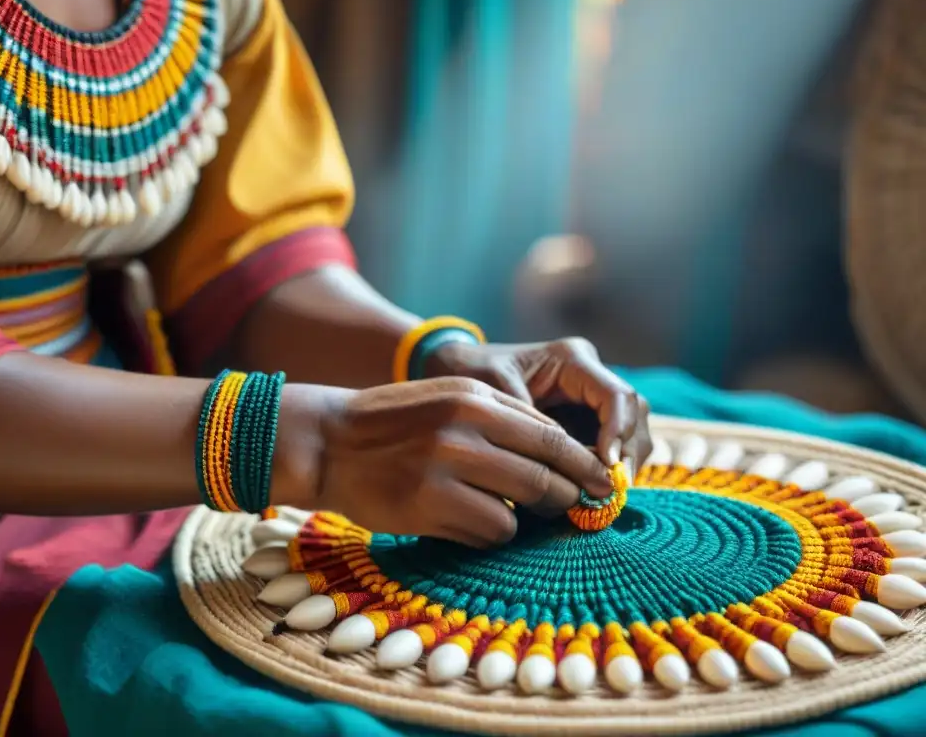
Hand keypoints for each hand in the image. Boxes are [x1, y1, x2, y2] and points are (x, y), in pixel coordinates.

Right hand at [270, 378, 607, 546]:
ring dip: (527, 518)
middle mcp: (463, 430)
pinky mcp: (427, 506)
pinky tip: (474, 521)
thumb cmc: (395, 420)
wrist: (328, 441)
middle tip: (575, 507)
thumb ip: (503, 415)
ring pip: (521, 509)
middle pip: (544, 475)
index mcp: (474, 398)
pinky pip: (488, 531)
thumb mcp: (449, 396)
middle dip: (567, 497)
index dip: (583, 465)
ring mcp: (444, 470)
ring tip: (517, 514)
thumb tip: (562, 450)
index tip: (601, 483)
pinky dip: (493, 532)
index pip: (551, 437)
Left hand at [428, 338, 651, 475]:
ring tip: (603, 496)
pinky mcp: (584, 421)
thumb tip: (553, 460)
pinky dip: (605, 469)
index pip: (617, 395)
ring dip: (622, 465)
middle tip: (612, 491)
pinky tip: (590, 493)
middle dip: (628, 454)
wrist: (459, 368)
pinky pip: (610, 446)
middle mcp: (590, 377)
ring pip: (630, 432)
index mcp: (572, 360)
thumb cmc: (471, 371)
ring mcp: (590, 399)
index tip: (607, 466)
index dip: (619, 432)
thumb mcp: (489, 386)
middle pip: (634, 415)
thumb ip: (522, 418)